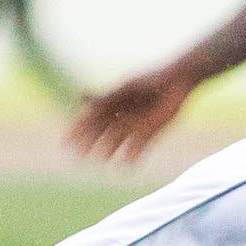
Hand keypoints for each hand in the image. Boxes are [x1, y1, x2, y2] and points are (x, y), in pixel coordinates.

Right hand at [66, 64, 199, 162]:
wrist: (178, 82)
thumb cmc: (150, 80)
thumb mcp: (125, 87)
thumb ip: (106, 95)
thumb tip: (81, 95)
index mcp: (112, 100)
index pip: (90, 118)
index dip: (78, 130)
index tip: (67, 141)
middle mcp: (122, 114)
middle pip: (102, 132)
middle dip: (90, 143)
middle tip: (79, 157)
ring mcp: (136, 123)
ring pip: (118, 141)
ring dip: (110, 150)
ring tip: (102, 160)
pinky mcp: (151, 130)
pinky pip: (139, 146)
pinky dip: (133, 155)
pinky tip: (127, 165)